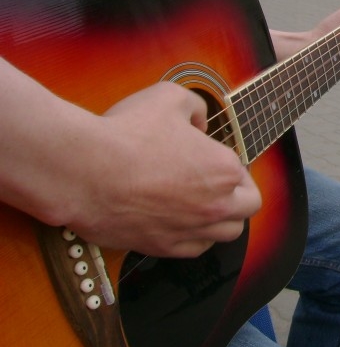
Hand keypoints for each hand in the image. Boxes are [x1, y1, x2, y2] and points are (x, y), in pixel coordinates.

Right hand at [2, 74, 261, 257]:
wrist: (84, 171)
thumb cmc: (127, 133)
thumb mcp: (171, 97)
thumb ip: (196, 107)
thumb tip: (199, 123)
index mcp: (223, 169)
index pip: (245, 173)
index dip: (229, 162)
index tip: (211, 157)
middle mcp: (214, 205)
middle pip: (247, 208)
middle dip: (238, 194)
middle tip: (218, 183)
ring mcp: (190, 230)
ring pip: (225, 234)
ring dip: (220, 218)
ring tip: (201, 202)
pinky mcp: (163, 248)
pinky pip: (194, 249)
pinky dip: (193, 236)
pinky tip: (179, 219)